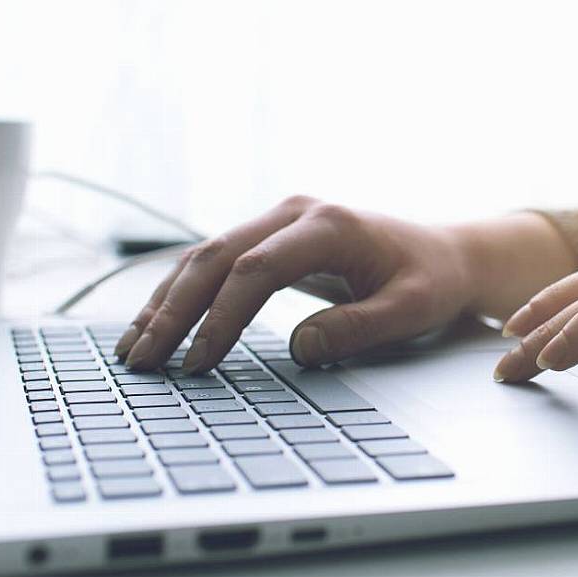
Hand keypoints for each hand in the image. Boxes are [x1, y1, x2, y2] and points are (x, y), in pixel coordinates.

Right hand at [114, 196, 477, 372]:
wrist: (444, 251)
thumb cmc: (431, 280)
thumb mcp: (412, 310)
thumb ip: (358, 328)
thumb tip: (300, 349)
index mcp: (329, 225)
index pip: (258, 270)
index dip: (222, 317)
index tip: (199, 363)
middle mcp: (294, 213)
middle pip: (216, 257)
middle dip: (174, 311)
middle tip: (143, 361)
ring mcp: (278, 220)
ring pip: (204, 257)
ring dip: (166, 303)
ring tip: (133, 349)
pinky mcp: (271, 237)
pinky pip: (216, 263)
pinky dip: (182, 295)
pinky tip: (156, 324)